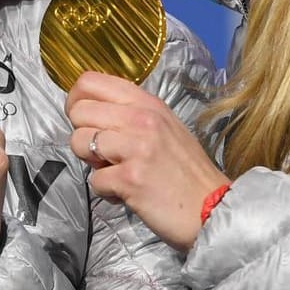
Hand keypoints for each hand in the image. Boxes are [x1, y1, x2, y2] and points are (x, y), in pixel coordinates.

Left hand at [65, 71, 228, 251]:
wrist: (214, 207)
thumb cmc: (185, 170)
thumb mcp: (163, 126)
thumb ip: (129, 114)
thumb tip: (89, 111)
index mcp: (147, 103)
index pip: (89, 82)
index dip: (75, 101)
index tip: (84, 121)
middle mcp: (141, 118)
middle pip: (78, 112)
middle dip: (82, 136)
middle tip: (104, 153)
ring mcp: (136, 147)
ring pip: (79, 142)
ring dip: (92, 164)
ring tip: (117, 172)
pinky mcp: (130, 178)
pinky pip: (93, 179)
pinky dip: (106, 191)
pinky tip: (127, 192)